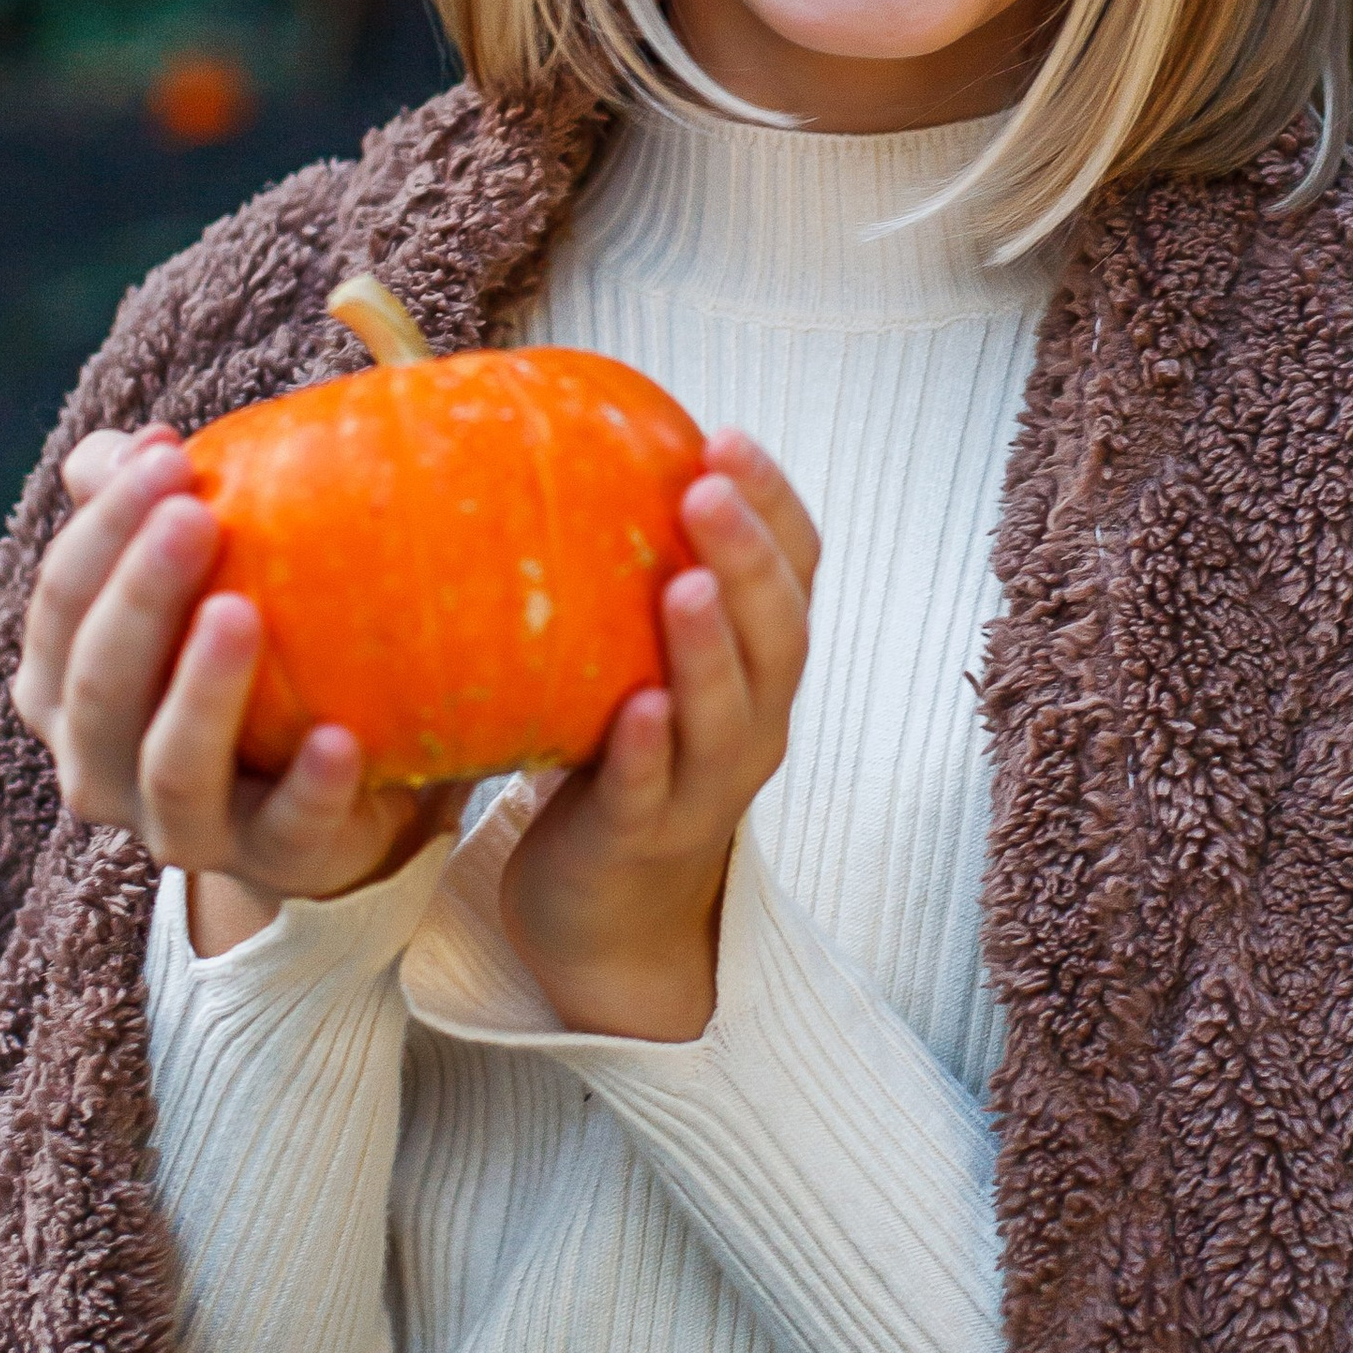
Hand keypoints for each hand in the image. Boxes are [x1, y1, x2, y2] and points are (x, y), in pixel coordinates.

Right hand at [11, 426, 450, 952]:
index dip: (104, 528)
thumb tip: (144, 442)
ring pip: (170, 769)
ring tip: (242, 613)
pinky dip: (309, 787)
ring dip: (201, 691)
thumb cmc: (252, 654)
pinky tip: (341, 739)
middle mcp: (101, 765)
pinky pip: (286, 830)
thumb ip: (151, 509)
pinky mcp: (276, 863)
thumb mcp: (202, 574)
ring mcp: (182, 827)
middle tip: (196, 514)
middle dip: (140, 594)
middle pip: (99, 684)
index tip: (170, 455)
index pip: (61, 602)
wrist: (340, 783)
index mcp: (65, 687)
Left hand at [499, 432, 817, 1043]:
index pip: (797, 574)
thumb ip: (630, 579)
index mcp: (761, 669)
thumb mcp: (641, 660)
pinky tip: (640, 709)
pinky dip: (654, 750)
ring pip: (731, 715)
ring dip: (711, 647)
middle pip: (778, 634)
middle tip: (708, 485)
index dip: (775, 504)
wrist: (609, 916)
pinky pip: (657, 792)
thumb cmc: (622, 758)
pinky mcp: (646, 838)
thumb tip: (555, 444)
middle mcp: (756, 723)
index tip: (728, 436)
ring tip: (687, 583)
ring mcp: (707, 786)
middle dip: (749, 556)